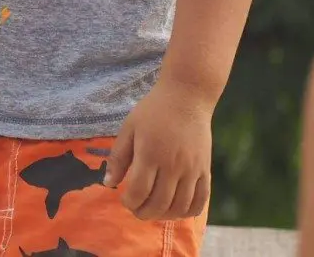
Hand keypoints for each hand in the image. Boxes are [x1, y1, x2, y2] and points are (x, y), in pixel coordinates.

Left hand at [104, 78, 213, 220]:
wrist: (186, 98)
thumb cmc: (153, 111)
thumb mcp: (129, 128)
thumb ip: (118, 157)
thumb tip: (108, 183)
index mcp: (150, 154)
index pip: (139, 191)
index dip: (129, 201)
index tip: (124, 199)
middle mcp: (173, 166)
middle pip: (159, 203)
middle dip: (144, 212)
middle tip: (136, 209)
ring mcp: (192, 170)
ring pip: (180, 206)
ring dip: (164, 215)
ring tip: (153, 210)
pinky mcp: (205, 171)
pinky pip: (200, 201)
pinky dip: (188, 212)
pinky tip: (176, 209)